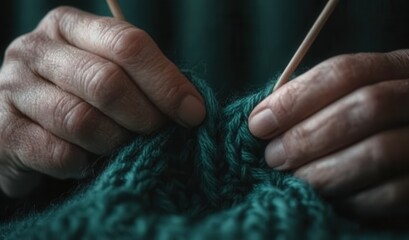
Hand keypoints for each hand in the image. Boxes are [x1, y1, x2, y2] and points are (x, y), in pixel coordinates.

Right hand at [0, 7, 204, 196]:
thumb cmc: (79, 97)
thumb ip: (146, 79)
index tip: (193, 112)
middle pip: (107, 82)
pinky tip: (89, 161)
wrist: (21, 127)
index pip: (127, 44)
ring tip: (121, 146)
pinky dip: (86, 164)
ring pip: (83, 121)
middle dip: (145, 116)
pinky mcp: (5, 134)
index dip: (167, 82)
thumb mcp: (110, 73)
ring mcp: (14, 90)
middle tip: (158, 132)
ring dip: (116, 142)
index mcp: (69, 26)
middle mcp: (36, 50)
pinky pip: (62, 154)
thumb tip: (192, 107)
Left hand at [249, 49, 408, 217]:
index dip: (296, 97)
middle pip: (365, 108)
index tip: (259, 123)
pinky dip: (353, 200)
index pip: (346, 71)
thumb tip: (265, 120)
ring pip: (378, 152)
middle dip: (308, 136)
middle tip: (274, 157)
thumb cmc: (382, 127)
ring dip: (325, 171)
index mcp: (405, 68)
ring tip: (296, 181)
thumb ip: (324, 102)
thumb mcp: (363, 100)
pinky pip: (395, 193)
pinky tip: (330, 201)